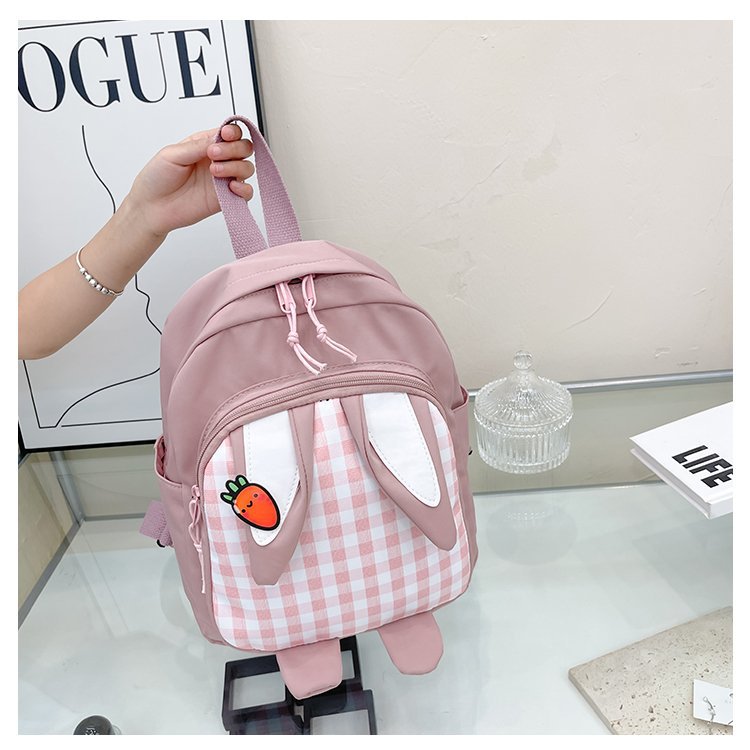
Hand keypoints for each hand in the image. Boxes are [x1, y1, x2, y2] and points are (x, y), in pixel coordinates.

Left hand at [124, 123, 254, 238]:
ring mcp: (223, 180)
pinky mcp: (225, 199)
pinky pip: (246, 193)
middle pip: (243, 148)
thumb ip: (197, 146)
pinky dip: (244, 189)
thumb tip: (218, 139)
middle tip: (214, 155)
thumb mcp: (172, 154)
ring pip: (247, 168)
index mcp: (204, 144)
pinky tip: (231, 187)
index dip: (233, 132)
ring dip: (236, 167)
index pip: (230, 133)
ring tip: (215, 171)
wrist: (151, 207)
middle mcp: (217, 160)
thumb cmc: (156, 179)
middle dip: (235, 148)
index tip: (225, 135)